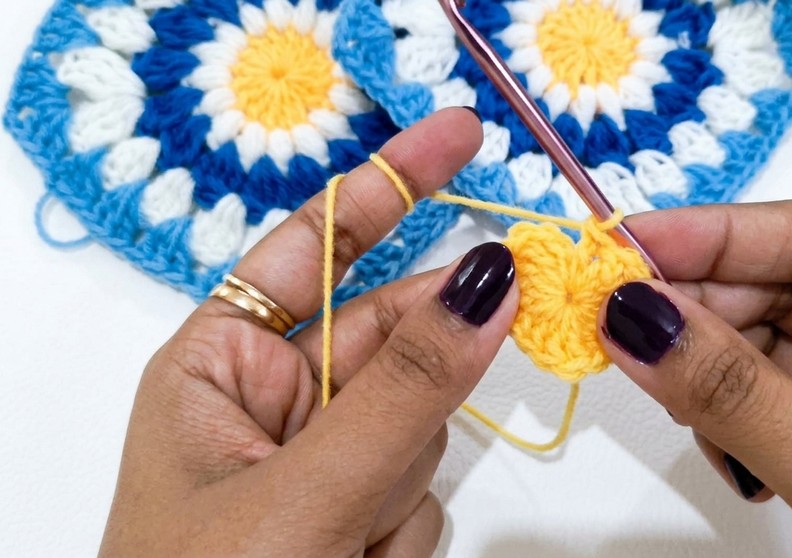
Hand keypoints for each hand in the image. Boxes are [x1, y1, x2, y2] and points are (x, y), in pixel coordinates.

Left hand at [100, 108, 519, 556]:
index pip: (316, 245)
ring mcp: (319, 461)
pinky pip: (421, 487)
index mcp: (218, 364)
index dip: (390, 182)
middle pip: (388, 341)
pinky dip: (403, 530)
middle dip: (421, 380)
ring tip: (343, 550)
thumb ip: (405, 388)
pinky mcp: (354, 513)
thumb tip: (491, 279)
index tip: (462, 132)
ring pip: (421, 424)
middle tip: (429, 402)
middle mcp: (269, 401)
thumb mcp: (302, 493)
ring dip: (400, 486)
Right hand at [601, 201, 791, 556]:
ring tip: (666, 392)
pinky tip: (717, 440)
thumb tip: (633, 319)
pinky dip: (729, 415)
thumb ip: (742, 398)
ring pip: (773, 343)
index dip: (723, 234)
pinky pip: (774, 398)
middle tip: (616, 321)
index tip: (629, 243)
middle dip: (703, 307)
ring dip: (708, 366)